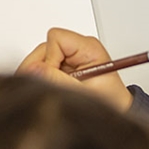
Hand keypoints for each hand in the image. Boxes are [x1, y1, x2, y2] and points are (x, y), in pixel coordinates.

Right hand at [16, 28, 133, 111]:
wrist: (116, 110)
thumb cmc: (108, 101)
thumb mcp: (82, 93)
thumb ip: (57, 80)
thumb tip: (32, 69)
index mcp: (88, 48)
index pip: (56, 38)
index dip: (50, 57)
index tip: (56, 76)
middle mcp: (78, 49)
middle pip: (44, 48)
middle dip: (42, 69)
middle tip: (53, 86)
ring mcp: (69, 58)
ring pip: (40, 59)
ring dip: (42, 76)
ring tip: (58, 89)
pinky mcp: (63, 67)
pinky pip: (42, 69)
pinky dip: (43, 80)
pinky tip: (56, 89)